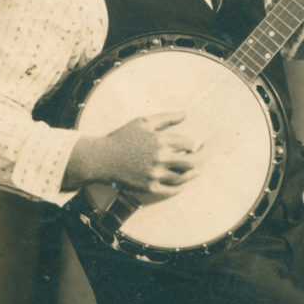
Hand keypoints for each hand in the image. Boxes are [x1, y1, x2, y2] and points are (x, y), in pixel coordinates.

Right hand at [64, 111, 200, 196]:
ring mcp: (155, 174)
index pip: (189, 143)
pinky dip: (182, 187)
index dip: (192, 144)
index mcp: (159, 140)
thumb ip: (166, 117)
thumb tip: (186, 113)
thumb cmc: (122, 137)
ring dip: (194, 174)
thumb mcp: (143, 122)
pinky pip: (172, 190)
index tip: (191, 145)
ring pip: (184, 177)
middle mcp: (159, 158)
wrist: (101, 159)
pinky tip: (185, 184)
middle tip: (202, 158)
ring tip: (198, 171)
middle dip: (200, 159)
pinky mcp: (149, 188)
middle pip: (192, 162)